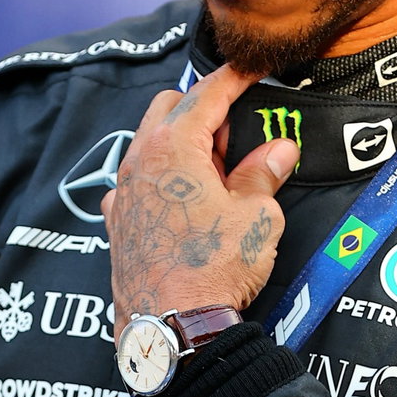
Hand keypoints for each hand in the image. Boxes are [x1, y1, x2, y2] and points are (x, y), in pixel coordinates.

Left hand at [102, 60, 300, 332]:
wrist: (172, 328)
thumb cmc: (213, 270)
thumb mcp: (256, 218)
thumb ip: (262, 176)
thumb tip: (277, 152)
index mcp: (172, 146)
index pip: (207, 93)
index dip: (234, 78)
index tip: (251, 69)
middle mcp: (138, 162)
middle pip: (168, 108)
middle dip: (202, 111)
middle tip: (236, 140)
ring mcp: (123, 194)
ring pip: (150, 146)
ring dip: (181, 147)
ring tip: (215, 178)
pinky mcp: (118, 225)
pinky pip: (138, 184)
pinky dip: (162, 181)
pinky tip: (185, 206)